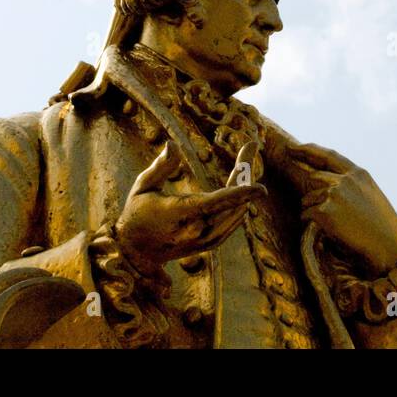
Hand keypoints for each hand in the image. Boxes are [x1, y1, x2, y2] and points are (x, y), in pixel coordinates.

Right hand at [114, 143, 265, 278]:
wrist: (135, 251)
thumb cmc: (137, 212)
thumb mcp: (143, 186)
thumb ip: (161, 166)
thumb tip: (173, 145)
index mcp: (179, 214)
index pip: (215, 203)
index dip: (239, 194)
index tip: (261, 187)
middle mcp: (196, 230)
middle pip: (232, 204)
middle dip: (244, 175)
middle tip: (250, 148)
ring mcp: (204, 240)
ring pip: (236, 214)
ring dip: (244, 189)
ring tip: (244, 162)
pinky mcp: (209, 244)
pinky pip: (232, 223)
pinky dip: (240, 204)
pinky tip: (243, 188)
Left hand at [292, 142, 396, 274]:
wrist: (388, 249)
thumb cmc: (382, 228)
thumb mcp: (371, 196)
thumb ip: (350, 185)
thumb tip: (323, 185)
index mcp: (358, 174)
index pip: (327, 156)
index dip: (307, 150)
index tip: (292, 148)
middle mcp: (344, 180)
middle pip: (313, 179)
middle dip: (313, 194)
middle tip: (327, 213)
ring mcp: (334, 194)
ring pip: (308, 199)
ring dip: (314, 212)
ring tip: (337, 227)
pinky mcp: (324, 211)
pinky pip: (306, 215)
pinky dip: (312, 224)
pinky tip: (331, 232)